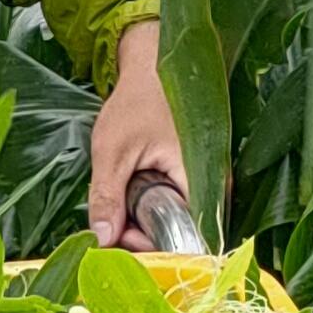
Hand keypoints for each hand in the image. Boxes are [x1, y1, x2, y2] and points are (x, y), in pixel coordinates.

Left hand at [86, 22, 191, 245]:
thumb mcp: (113, 150)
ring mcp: (202, 183)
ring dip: (141, 222)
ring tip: (118, 205)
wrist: (153, 66)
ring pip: (171, 222)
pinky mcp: (191, 180)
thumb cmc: (137, 101)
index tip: (119, 237)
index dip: (151, 246)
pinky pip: (171, 208)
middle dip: (141, 235)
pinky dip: (146, 209)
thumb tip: (102, 240)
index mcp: (200, 180)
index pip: (185, 239)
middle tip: (110, 223)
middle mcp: (210, 187)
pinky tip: (128, 197)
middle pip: (177, 235)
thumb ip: (107, 196)